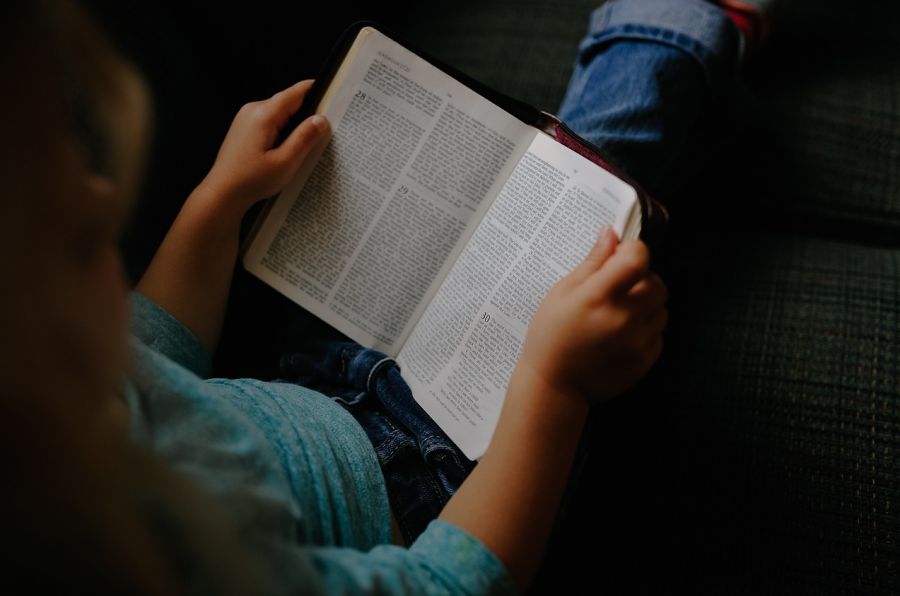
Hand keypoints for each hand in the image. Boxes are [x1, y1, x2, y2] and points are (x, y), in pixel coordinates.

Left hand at [197, 80, 328, 211]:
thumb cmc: (251, 180)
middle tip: (326, 130)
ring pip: (280, 113)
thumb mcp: (285, 163)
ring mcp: (246, 118)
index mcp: (264, 114)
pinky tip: (288, 149)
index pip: (296, 92)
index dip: (316, 91)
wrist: (222, 193)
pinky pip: (270, 122)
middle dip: (307, 113)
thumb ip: (304, 138)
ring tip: (308, 144)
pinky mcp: (244, 128)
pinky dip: (283, 131)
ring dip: (294, 125)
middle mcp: (253, 110)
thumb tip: (321, 119)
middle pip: (288, 102)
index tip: (334, 95)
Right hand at [517, 227, 666, 403]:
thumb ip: (592, 263)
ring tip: (619, 312)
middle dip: (641, 278)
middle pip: (656, 282)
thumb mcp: (562, 292)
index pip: (637, 258)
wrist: (555, 385)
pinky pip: (659, 332)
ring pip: (661, 307)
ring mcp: (638, 341)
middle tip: (618, 286)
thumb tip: (611, 234)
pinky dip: (646, 328)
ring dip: (646, 304)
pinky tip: (622, 333)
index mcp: (598, 297)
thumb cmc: (552, 336)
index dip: (632, 251)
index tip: (620, 256)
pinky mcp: (646, 359)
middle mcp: (623, 318)